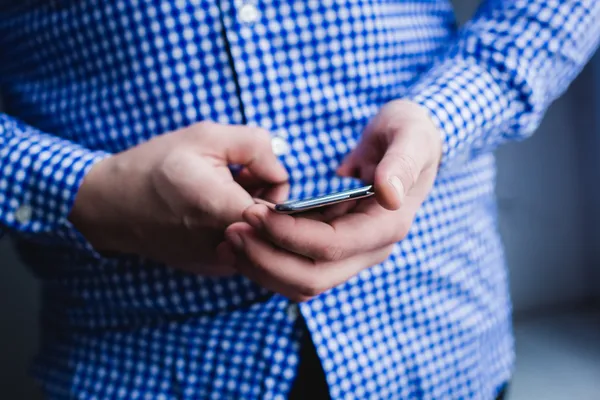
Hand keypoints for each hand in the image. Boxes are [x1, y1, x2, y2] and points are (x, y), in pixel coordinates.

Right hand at [69, 121, 287, 274]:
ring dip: (254, 210)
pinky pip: (248, 245)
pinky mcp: (215, 268)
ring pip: (264, 235)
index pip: (284, 210)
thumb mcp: (206, 136)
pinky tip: (215, 210)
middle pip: (277, 223)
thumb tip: (281, 167)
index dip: (276, 183)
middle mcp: (227, 245)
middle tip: (239, 174)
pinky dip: (241, 225)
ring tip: (223, 189)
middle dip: (267, 194)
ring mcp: (221, 262)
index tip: (255, 170)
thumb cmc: (155, 167)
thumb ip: (256, 145)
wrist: (111, 206)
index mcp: (224, 211)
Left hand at [225, 100, 441, 299]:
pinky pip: (297, 269)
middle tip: (231, 230)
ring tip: (229, 237)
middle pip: (312, 277)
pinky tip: (243, 242)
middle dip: (266, 258)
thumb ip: (402, 164)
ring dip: (262, 266)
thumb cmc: (409, 133)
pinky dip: (267, 262)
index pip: (331, 245)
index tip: (254, 212)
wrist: (408, 142)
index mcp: (386, 226)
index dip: (289, 235)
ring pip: (301, 282)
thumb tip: (389, 196)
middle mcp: (370, 249)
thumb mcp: (411, 135)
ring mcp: (352, 253)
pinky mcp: (334, 248)